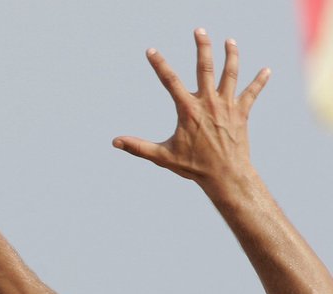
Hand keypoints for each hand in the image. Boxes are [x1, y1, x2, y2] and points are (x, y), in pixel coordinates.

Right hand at [112, 29, 269, 185]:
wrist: (225, 175)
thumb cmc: (193, 167)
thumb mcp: (162, 156)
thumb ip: (138, 147)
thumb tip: (115, 142)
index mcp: (188, 110)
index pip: (170, 81)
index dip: (159, 64)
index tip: (151, 51)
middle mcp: (209, 102)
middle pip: (206, 67)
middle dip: (203, 46)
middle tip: (199, 31)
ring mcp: (227, 105)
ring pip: (231, 73)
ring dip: (231, 55)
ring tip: (230, 42)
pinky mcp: (242, 112)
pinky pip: (252, 92)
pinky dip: (260, 81)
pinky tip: (266, 70)